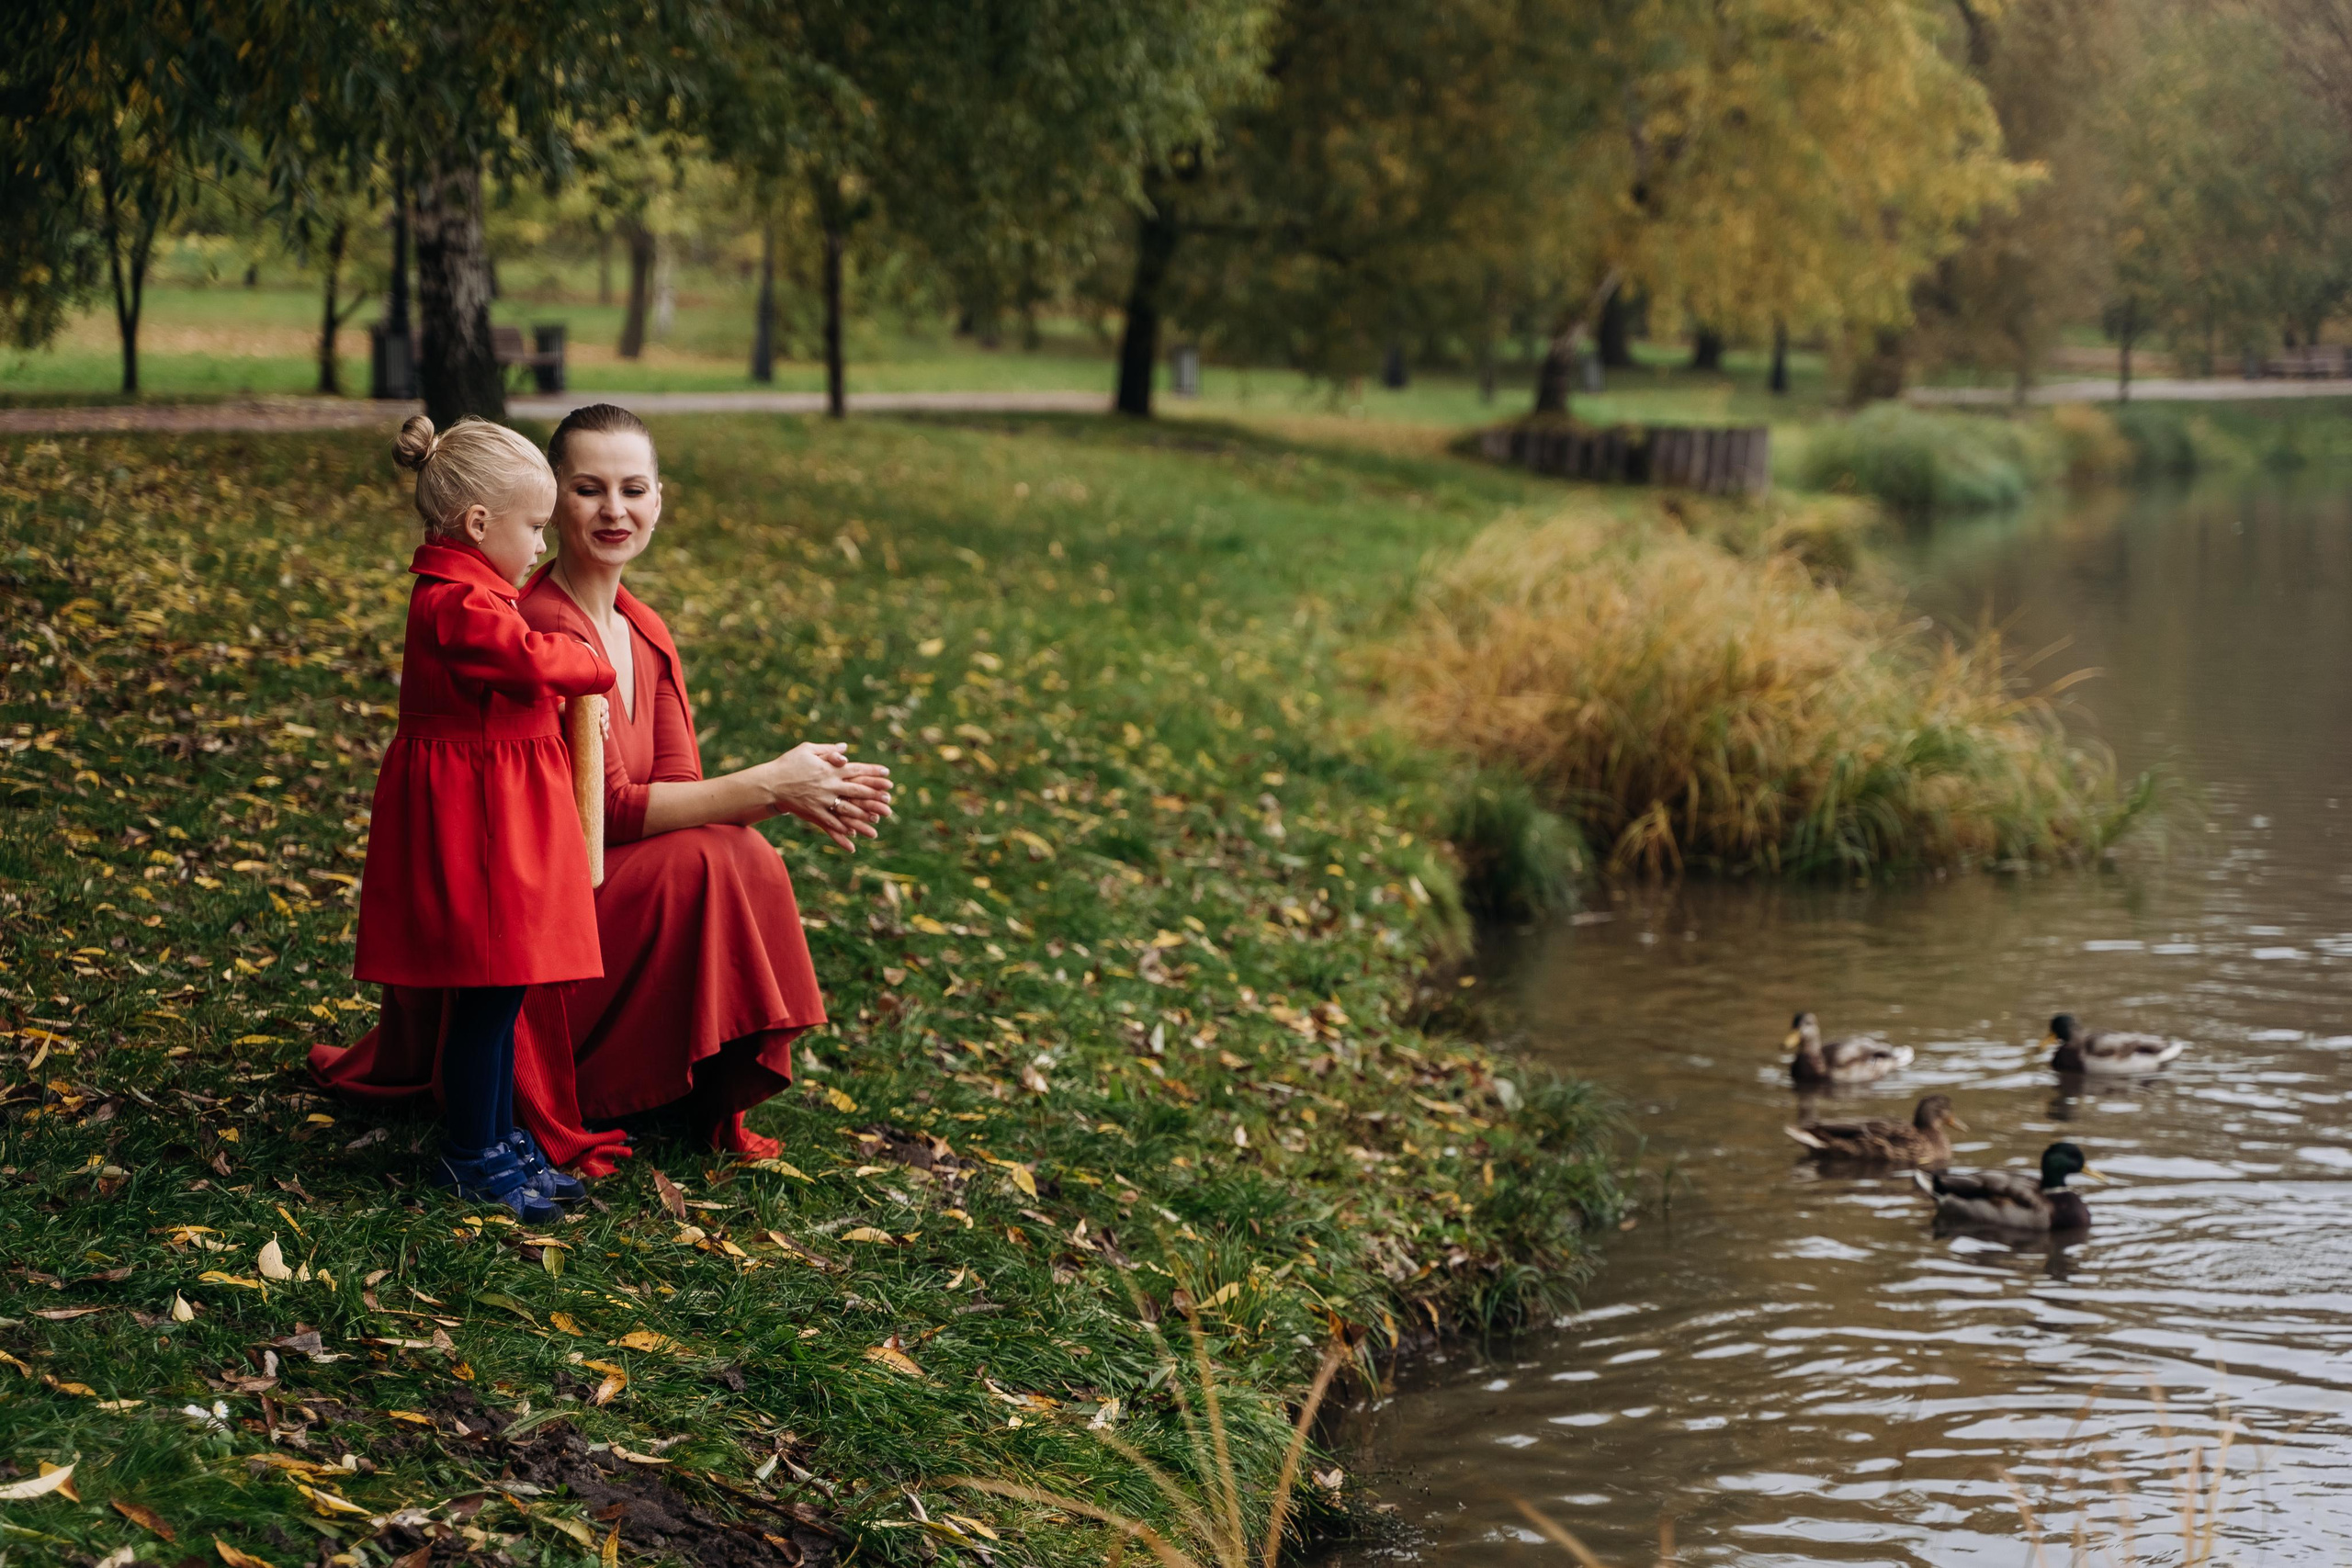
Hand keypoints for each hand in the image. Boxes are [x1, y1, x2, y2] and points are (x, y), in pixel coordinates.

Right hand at [759, 742, 893, 850]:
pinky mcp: (813, 812)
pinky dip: (841, 831)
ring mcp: (822, 800)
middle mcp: (829, 785)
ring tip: (876, 824)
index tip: (888, 774)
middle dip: (875, 795)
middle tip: (889, 800)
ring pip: (847, 810)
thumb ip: (828, 749)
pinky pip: (830, 823)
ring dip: (863, 817)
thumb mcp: (807, 749)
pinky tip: (852, 838)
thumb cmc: (788, 763)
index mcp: (830, 769)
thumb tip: (845, 748)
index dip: (873, 772)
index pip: (857, 769)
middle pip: (857, 790)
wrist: (770, 782)